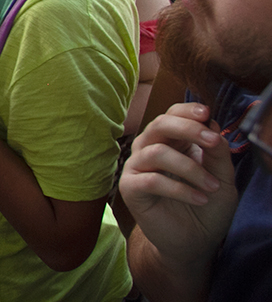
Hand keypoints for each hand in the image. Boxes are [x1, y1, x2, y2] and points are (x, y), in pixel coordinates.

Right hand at [119, 103, 237, 265]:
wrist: (193, 241)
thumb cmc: (206, 206)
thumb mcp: (222, 178)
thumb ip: (217, 154)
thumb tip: (213, 126)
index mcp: (171, 141)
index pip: (172, 114)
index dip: (187, 110)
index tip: (207, 114)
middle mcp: (150, 148)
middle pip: (159, 124)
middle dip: (187, 129)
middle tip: (212, 142)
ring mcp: (137, 166)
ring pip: (156, 152)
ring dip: (190, 168)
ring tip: (212, 186)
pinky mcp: (129, 188)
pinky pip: (151, 180)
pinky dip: (180, 189)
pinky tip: (199, 199)